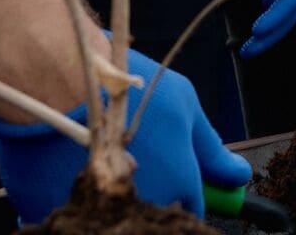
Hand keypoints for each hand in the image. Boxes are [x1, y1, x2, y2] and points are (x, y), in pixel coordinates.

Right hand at [0, 46, 249, 223]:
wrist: (57, 80)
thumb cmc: (126, 85)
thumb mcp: (182, 104)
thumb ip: (211, 148)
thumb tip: (238, 176)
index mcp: (178, 183)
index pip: (193, 209)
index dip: (186, 190)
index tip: (175, 174)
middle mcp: (143, 206)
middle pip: (153, 212)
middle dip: (150, 192)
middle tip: (138, 158)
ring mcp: (100, 212)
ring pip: (114, 214)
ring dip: (115, 196)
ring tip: (104, 156)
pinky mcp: (57, 212)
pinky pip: (76, 213)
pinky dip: (79, 197)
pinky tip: (72, 165)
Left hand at [241, 0, 295, 57]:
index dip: (278, 15)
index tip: (258, 29)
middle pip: (289, 14)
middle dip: (271, 34)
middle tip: (248, 50)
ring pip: (282, 17)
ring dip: (267, 36)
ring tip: (245, 51)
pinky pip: (272, 11)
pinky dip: (263, 26)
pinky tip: (248, 39)